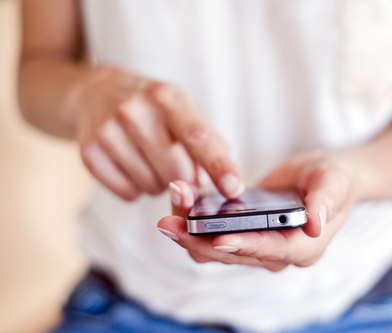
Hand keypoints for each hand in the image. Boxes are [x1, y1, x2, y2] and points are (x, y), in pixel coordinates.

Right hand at [69, 67, 244, 199]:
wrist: (94, 93)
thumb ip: (209, 141)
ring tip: (149, 159)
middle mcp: (135, 110)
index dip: (219, 166)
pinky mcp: (89, 152)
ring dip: (160, 184)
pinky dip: (137, 189)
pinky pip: (129, 193)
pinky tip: (131, 165)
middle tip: (179, 168)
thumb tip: (225, 178)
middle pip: (177, 172)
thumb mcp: (183, 109)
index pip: (198, 137)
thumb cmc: (151, 107)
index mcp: (166, 96)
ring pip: (154, 187)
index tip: (234, 189)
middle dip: (186, 181)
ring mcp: (108, 130)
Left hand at [157, 151, 358, 271]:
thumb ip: (326, 202)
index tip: (218, 238)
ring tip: (173, 201)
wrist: (323, 179)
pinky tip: (180, 199)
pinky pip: (211, 234)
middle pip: (231, 255)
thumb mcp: (334, 183)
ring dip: (189, 229)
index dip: (244, 245)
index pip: (270, 251)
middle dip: (199, 238)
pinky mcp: (241, 234)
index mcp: (302, 248)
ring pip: (213, 249)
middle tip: (169, 220)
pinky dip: (193, 219)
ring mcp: (256, 246)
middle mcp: (276, 254)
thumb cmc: (334, 180)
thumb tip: (314, 224)